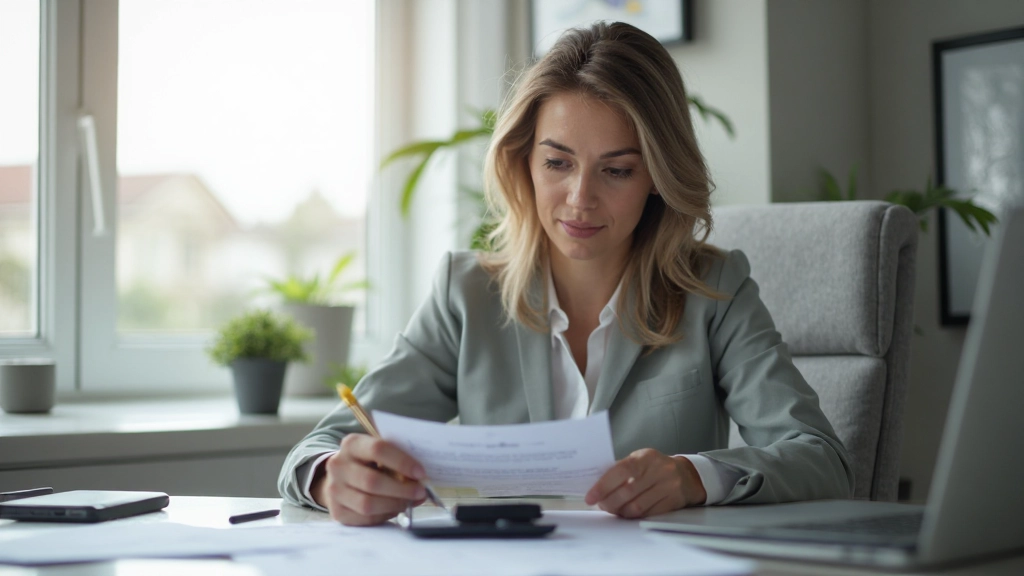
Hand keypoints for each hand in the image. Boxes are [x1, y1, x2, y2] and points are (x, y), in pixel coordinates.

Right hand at [310, 433, 427, 525]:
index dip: (402, 462)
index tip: (420, 472)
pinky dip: (384, 515)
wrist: (341, 478)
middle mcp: (338, 466)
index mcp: (352, 444)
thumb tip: (422, 480)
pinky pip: (365, 518)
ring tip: (408, 501)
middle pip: (372, 481)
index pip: (378, 449)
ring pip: (368, 504)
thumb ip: (398, 460)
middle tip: (420, 491)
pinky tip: (394, 508)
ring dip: (394, 504)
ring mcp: (334, 490)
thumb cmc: (369, 463)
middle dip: (401, 489)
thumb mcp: (380, 454)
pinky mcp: (337, 511)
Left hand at [584, 449, 706, 518]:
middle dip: (609, 501)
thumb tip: (596, 484)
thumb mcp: (639, 460)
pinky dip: (633, 516)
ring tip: (612, 509)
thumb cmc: (655, 467)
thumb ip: (620, 470)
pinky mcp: (673, 501)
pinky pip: (648, 514)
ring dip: (620, 511)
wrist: (686, 474)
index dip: (603, 485)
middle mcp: (658, 470)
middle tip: (601, 504)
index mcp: (645, 457)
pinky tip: (626, 512)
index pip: (621, 471)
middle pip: (627, 492)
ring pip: (637, 506)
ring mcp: (668, 486)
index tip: (590, 496)